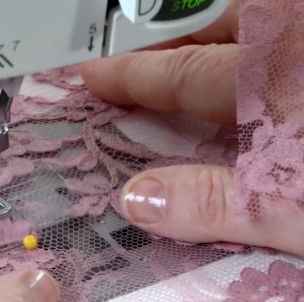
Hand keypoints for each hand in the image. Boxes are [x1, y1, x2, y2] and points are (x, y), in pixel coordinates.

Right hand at [80, 0, 303, 256]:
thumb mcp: (293, 208)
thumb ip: (213, 202)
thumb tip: (133, 199)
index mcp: (275, 74)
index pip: (183, 70)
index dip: (132, 74)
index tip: (92, 75)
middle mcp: (293, 47)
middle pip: (219, 23)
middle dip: (168, 39)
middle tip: (130, 60)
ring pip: (254, 19)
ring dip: (209, 36)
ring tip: (177, 58)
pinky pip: (280, 36)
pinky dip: (249, 50)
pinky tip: (246, 79)